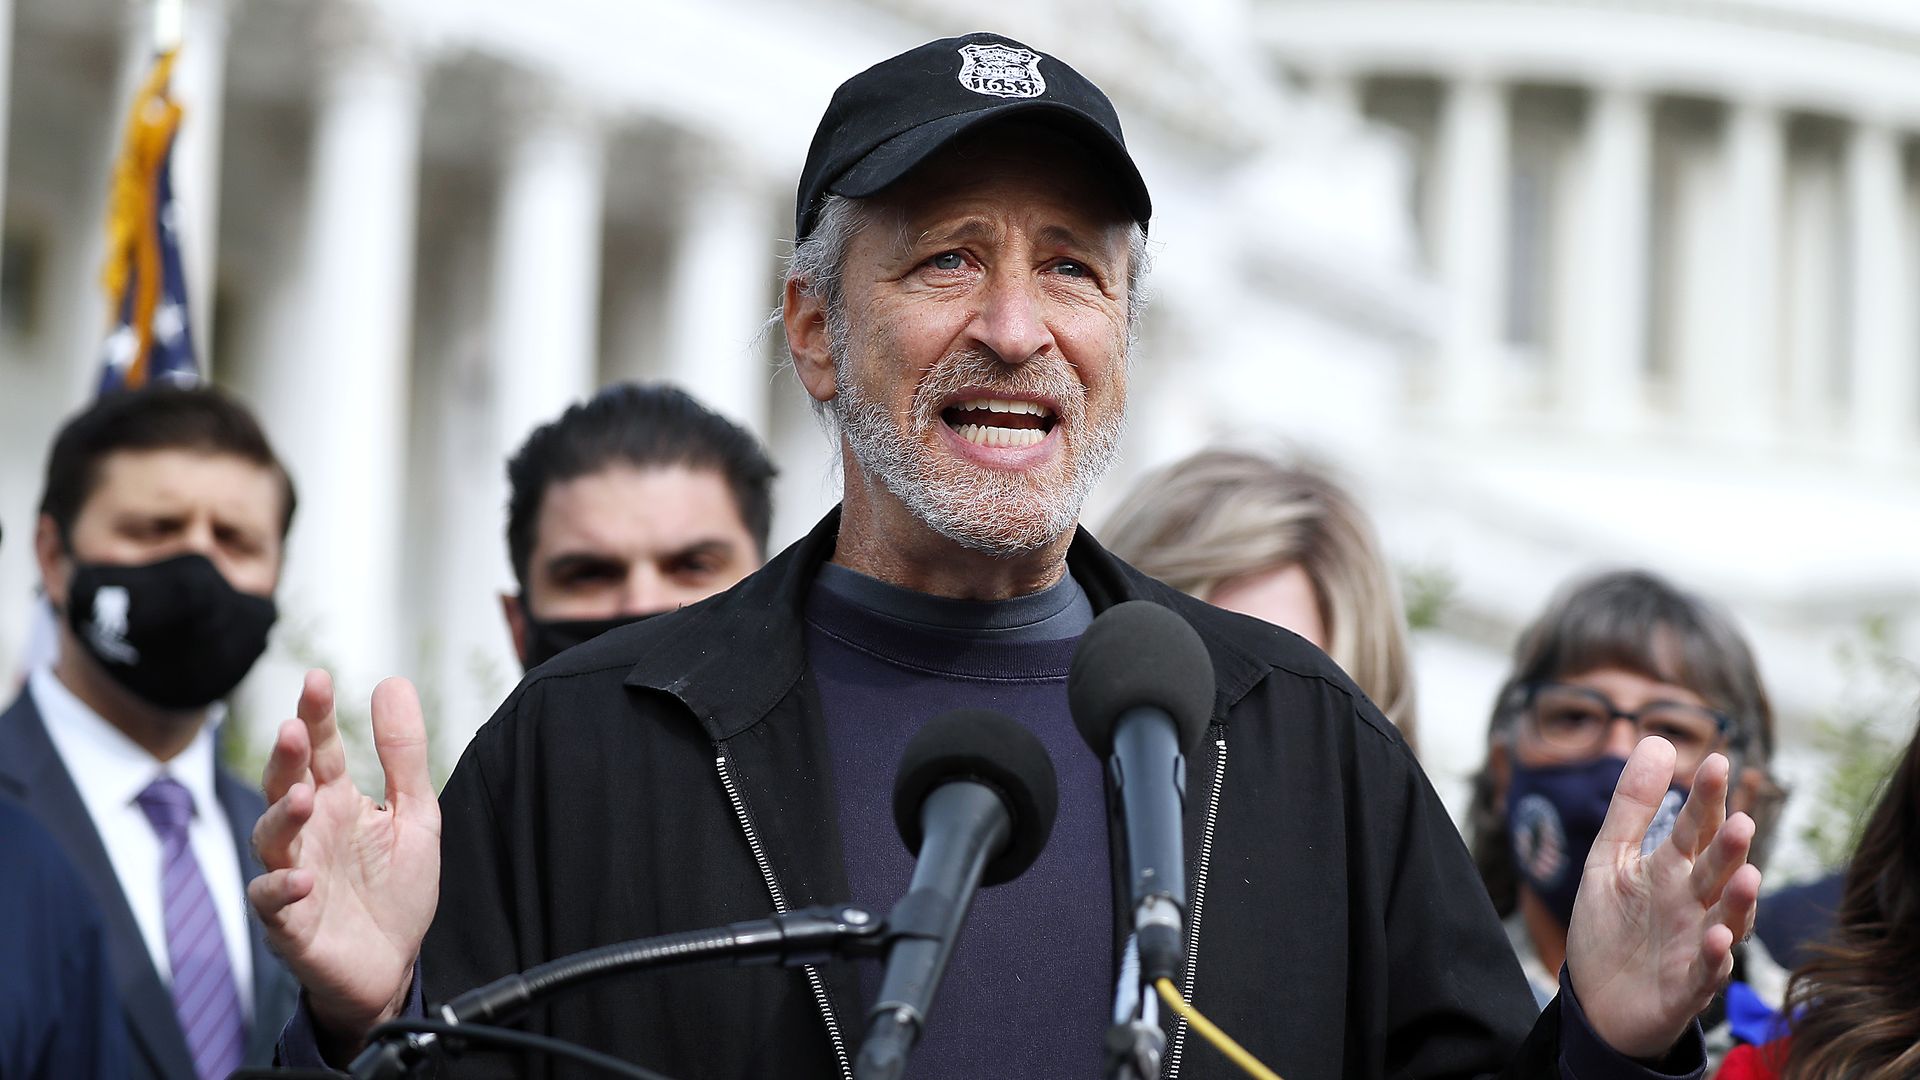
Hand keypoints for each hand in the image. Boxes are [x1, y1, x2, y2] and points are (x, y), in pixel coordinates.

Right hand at [247, 670, 440, 1051]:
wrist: (393, 966)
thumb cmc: (395, 889)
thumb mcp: (415, 814)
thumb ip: (403, 754)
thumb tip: (392, 681)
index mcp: (335, 802)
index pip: (319, 750)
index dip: (316, 715)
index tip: (319, 679)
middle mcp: (307, 833)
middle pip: (284, 785)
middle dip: (287, 757)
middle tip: (295, 728)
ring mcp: (292, 875)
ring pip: (270, 838)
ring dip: (281, 816)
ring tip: (304, 798)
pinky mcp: (289, 923)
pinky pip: (271, 901)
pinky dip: (280, 889)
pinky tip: (301, 878)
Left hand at [1566, 737, 1759, 1059]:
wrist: (1598, 1001)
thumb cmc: (1612, 925)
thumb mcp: (1611, 858)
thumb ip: (1632, 805)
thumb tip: (1656, 739)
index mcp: (1674, 869)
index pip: (1696, 827)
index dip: (1706, 798)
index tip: (1716, 761)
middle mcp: (1694, 903)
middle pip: (1716, 870)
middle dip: (1729, 848)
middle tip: (1741, 821)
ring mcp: (1695, 944)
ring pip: (1727, 918)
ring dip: (1739, 900)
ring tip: (1746, 874)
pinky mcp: (1687, 986)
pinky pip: (1707, 971)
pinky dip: (1715, 957)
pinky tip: (1718, 939)